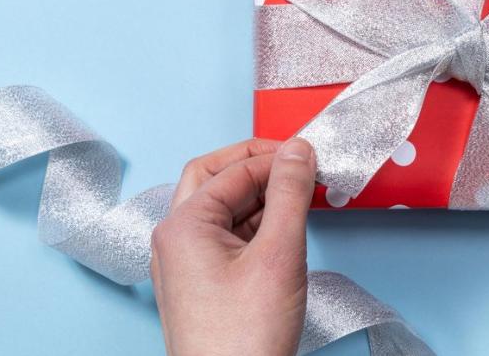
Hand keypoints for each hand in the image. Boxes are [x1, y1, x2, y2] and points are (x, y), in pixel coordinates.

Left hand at [151, 138, 317, 355]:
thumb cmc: (244, 339)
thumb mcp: (278, 254)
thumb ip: (289, 194)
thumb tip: (297, 151)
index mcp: (183, 226)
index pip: (233, 170)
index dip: (276, 157)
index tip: (312, 155)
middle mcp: (176, 240)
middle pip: (215, 180)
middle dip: (258, 167)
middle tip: (298, 165)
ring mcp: (185, 263)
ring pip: (222, 209)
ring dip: (259, 197)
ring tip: (301, 198)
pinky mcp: (201, 283)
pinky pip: (226, 237)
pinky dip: (256, 225)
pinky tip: (285, 229)